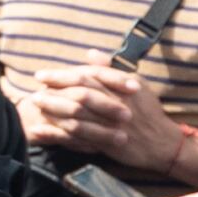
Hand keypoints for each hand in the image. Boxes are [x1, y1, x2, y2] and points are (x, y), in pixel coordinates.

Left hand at [12, 66, 183, 174]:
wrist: (163, 144)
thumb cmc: (148, 112)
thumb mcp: (135, 85)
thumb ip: (110, 70)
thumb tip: (91, 53)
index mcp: (123, 85)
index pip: (87, 75)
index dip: (62, 74)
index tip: (41, 75)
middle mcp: (118, 102)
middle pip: (80, 92)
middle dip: (54, 90)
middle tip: (33, 89)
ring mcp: (113, 123)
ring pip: (78, 114)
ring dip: (53, 110)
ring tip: (35, 107)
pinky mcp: (109, 142)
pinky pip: (79, 137)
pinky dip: (59, 134)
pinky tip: (42, 132)